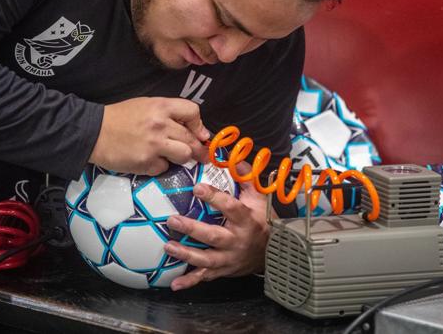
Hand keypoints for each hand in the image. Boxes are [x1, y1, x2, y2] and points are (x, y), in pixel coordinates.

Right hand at [88, 97, 209, 174]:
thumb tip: (193, 129)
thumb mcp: (146, 105)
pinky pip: (164, 167)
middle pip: (191, 139)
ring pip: (184, 155)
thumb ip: (169, 114)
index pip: (193, 112)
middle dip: (197, 149)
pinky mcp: (146, 162)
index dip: (199, 125)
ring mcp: (155, 145)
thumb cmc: (119, 117)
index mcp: (161, 106)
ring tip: (171, 156)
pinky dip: (159, 166)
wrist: (93, 132)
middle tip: (199, 155)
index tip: (199, 134)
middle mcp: (161, 125)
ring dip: (181, 158)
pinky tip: (149, 160)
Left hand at [163, 175, 271, 290]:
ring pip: (206, 259)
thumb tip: (232, 158)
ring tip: (168, 246)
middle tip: (172, 220)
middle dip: (191, 229)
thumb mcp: (259, 196)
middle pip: (213, 236)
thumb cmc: (262, 219)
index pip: (230, 207)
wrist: (274, 250)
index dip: (214, 197)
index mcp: (246, 219)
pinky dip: (190, 282)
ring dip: (186, 254)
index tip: (197, 188)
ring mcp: (230, 258)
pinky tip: (174, 284)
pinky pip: (206, 277)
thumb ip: (246, 177)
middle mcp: (237, 241)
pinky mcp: (224, 270)